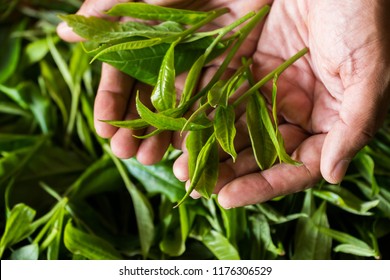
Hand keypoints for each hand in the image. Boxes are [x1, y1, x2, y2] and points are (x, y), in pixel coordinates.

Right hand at [57, 0, 271, 162]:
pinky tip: (187, 148)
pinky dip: (202, 125)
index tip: (103, 129)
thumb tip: (64, 32)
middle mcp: (171, 57)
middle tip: (125, 153)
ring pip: (179, 107)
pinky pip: (214, 102)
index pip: (121, 77)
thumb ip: (110, 10)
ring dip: (163, 134)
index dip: (110, 103)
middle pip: (148, 99)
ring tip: (151, 158)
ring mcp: (201, 66)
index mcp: (147, 38)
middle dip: (135, 127)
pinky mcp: (230, 70)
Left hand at [174, 0, 389, 207]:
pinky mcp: (254, 64)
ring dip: (209, 145)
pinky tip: (183, 124)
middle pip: (259, 151)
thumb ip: (355, 125)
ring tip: (179, 162)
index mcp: (329, 120)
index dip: (262, 186)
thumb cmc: (363, 15)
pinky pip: (226, 92)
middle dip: (226, 170)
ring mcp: (274, 89)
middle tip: (191, 183)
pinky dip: (206, 108)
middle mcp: (299, 110)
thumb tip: (332, 174)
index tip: (227, 198)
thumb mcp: (369, 71)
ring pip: (238, 125)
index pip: (294, 166)